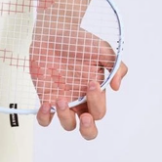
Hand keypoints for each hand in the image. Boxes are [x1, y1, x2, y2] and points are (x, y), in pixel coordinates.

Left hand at [30, 24, 128, 138]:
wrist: (54, 32)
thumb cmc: (80, 41)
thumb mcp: (103, 49)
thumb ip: (116, 66)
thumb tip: (116, 87)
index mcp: (96, 93)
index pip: (99, 110)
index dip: (97, 102)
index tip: (91, 82)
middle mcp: (80, 101)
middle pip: (88, 129)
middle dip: (88, 128)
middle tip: (84, 117)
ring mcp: (63, 101)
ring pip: (67, 125)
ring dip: (65, 117)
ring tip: (60, 100)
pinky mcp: (46, 98)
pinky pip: (45, 118)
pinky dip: (45, 117)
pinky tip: (45, 104)